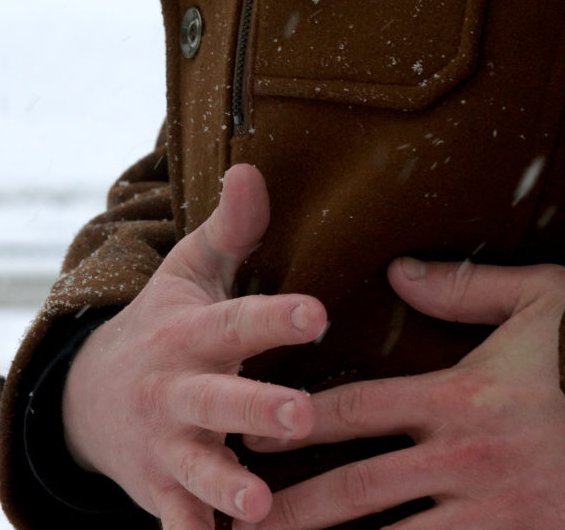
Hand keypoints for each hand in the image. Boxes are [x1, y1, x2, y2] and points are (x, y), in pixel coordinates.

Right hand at [63, 164, 328, 528]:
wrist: (85, 400)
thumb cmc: (159, 330)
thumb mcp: (185, 276)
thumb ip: (228, 230)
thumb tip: (253, 167)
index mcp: (189, 336)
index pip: (235, 322)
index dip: (273, 318)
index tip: (316, 313)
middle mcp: (176, 392)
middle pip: (216, 400)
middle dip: (253, 409)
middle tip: (298, 415)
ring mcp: (165, 447)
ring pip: (197, 470)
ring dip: (226, 488)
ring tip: (260, 506)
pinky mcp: (160, 493)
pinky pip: (181, 524)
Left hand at [237, 260, 564, 529]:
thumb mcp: (548, 307)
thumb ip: (469, 289)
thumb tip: (398, 271)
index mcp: (459, 397)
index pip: (352, 410)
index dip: (294, 424)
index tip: (250, 439)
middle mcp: (464, 459)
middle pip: (354, 489)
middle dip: (293, 509)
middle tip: (241, 519)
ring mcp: (494, 512)